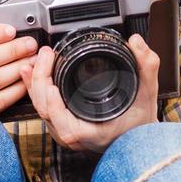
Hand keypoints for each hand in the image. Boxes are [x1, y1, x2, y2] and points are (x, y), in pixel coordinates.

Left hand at [18, 33, 162, 152]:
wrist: (137, 140)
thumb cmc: (140, 123)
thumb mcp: (148, 94)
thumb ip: (146, 66)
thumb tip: (136, 42)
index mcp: (91, 133)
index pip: (63, 122)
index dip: (53, 104)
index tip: (52, 84)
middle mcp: (74, 136)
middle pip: (45, 110)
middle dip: (41, 81)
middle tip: (46, 56)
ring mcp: (65, 132)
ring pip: (41, 109)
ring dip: (34, 84)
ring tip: (33, 61)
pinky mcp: (62, 125)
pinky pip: (44, 108)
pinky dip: (36, 90)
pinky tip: (32, 72)